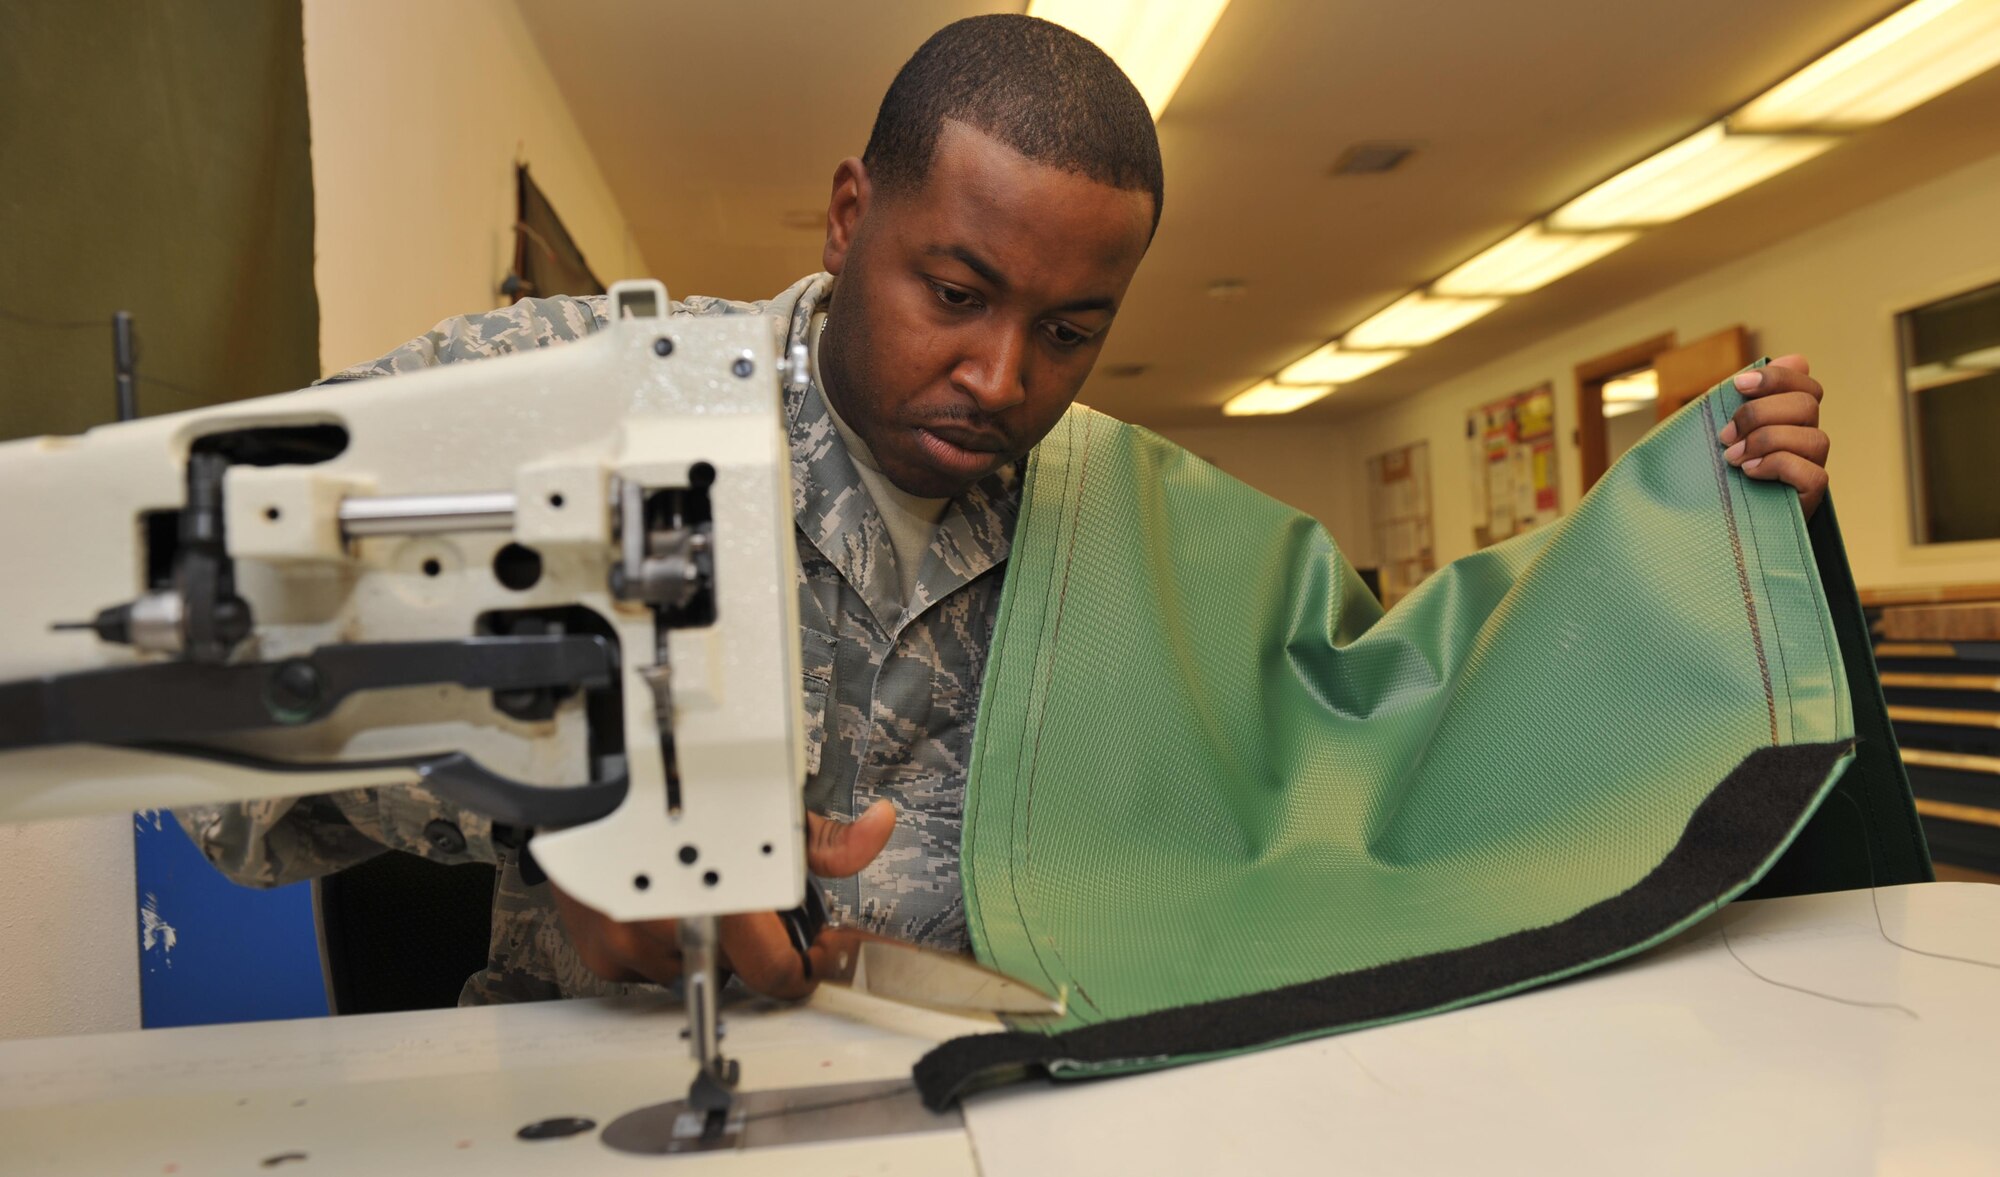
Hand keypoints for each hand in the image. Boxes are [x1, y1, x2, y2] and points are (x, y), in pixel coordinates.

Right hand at [549, 799, 896, 998]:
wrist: (588, 777)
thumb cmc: (683, 785)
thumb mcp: (769, 806)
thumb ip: (826, 838)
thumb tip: (878, 828)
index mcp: (724, 899)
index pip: (776, 973)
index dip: (806, 965)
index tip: (818, 950)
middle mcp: (676, 929)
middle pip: (739, 970)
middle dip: (756, 945)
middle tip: (756, 907)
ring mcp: (635, 943)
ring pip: (695, 967)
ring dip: (706, 940)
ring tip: (699, 888)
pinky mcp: (604, 952)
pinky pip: (649, 965)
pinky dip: (662, 939)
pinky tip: (662, 897)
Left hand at [1718, 354, 1828, 517]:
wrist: (1721, 524)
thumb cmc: (1723, 471)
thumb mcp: (1730, 429)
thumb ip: (1750, 395)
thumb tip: (1797, 357)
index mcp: (1792, 417)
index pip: (1804, 384)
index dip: (1775, 377)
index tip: (1738, 385)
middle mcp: (1809, 438)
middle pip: (1806, 405)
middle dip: (1759, 414)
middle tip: (1725, 436)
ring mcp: (1814, 466)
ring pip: (1812, 437)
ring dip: (1765, 441)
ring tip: (1732, 458)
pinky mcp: (1813, 495)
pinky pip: (1811, 471)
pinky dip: (1776, 466)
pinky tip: (1750, 472)